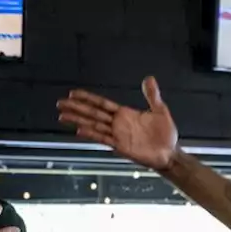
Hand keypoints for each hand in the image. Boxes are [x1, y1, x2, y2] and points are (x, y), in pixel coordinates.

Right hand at [57, 77, 179, 170]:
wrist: (170, 153)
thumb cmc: (165, 135)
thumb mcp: (160, 111)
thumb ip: (152, 96)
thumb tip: (149, 78)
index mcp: (125, 114)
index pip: (101, 103)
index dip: (88, 98)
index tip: (73, 93)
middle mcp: (118, 124)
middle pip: (93, 113)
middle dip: (76, 108)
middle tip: (60, 103)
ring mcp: (118, 135)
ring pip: (94, 125)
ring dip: (78, 120)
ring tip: (62, 116)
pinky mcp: (121, 146)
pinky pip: (104, 138)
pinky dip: (92, 134)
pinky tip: (79, 130)